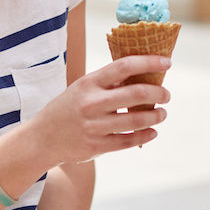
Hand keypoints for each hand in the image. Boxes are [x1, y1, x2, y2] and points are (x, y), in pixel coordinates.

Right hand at [32, 55, 170, 165]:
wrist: (42, 138)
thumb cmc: (68, 108)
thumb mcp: (82, 88)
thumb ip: (108, 82)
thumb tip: (144, 75)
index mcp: (89, 83)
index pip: (124, 66)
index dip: (149, 62)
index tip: (167, 62)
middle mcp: (91, 103)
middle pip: (136, 94)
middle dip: (158, 93)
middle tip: (167, 94)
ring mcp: (94, 127)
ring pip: (136, 120)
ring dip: (156, 116)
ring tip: (162, 113)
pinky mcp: (96, 147)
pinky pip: (128, 141)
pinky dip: (145, 135)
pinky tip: (152, 131)